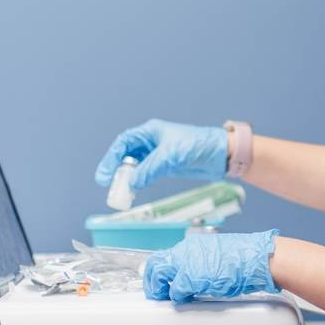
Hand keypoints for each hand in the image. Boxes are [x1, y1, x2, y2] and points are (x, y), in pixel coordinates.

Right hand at [94, 119, 226, 189]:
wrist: (220, 154)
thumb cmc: (198, 144)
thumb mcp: (171, 155)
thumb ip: (150, 168)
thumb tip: (133, 183)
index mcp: (151, 132)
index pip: (124, 142)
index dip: (111, 157)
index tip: (104, 174)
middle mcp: (152, 142)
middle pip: (126, 154)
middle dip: (115, 169)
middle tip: (107, 184)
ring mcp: (158, 155)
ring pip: (134, 166)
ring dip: (126, 177)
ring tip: (120, 192)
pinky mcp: (165, 166)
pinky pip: (145, 174)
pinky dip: (137, 182)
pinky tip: (133, 191)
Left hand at [144, 230, 280, 302]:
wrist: (256, 258)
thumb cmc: (244, 258)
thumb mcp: (217, 254)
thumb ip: (200, 261)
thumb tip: (195, 271)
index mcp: (192, 245)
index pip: (166, 256)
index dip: (160, 271)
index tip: (161, 280)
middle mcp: (185, 251)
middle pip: (154, 263)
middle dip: (150, 279)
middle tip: (154, 292)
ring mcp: (186, 263)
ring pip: (158, 274)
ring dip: (158, 288)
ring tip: (162, 297)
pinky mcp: (191, 278)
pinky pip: (175, 290)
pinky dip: (175, 296)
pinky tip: (182, 299)